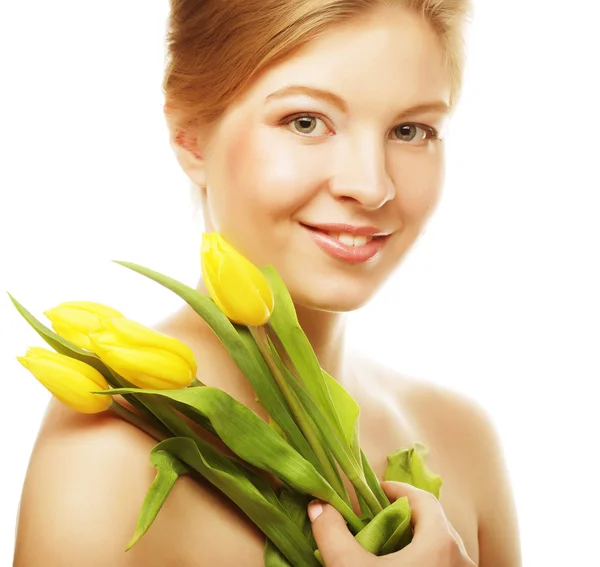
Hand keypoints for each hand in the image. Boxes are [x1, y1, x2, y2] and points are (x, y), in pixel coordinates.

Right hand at [308, 481, 475, 565]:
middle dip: (405, 515)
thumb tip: (317, 506)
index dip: (398, 489)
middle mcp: (460, 559)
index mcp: (441, 543)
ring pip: (441, 548)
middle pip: (434, 522)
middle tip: (379, 516)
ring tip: (388, 545)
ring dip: (415, 540)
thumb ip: (332, 534)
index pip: (423, 499)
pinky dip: (424, 561)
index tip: (377, 490)